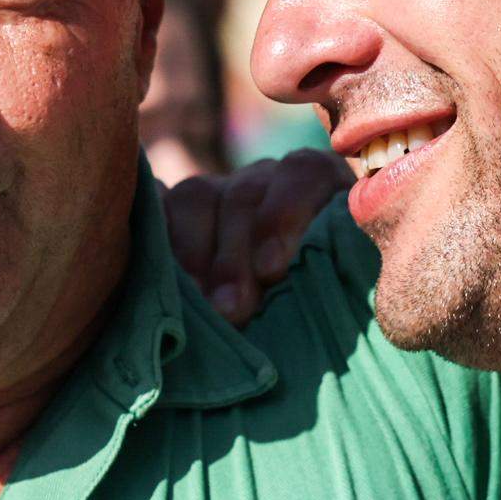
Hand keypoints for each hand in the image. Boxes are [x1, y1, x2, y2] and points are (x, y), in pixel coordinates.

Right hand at [160, 146, 345, 322]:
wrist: (294, 325)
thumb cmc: (330, 303)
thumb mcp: (343, 284)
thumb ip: (339, 275)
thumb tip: (340, 293)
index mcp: (322, 183)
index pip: (303, 174)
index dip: (283, 217)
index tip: (271, 270)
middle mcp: (269, 179)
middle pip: (244, 194)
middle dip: (235, 256)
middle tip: (231, 309)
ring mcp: (221, 190)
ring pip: (198, 197)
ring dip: (194, 255)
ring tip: (198, 304)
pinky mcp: (179, 211)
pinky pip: (158, 209)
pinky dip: (157, 239)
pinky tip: (159, 279)